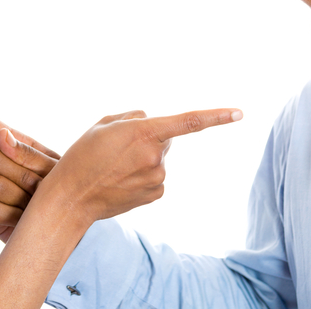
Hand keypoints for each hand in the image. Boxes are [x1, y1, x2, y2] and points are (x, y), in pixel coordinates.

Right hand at [0, 89, 59, 242]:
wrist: (71, 228)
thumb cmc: (67, 192)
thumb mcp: (55, 168)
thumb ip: (28, 153)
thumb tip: (1, 135)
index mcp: (14, 145)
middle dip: (18, 171)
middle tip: (40, 186)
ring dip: (21, 197)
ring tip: (37, 204)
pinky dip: (14, 217)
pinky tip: (25, 219)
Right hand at [38, 107, 241, 225]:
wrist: (71, 198)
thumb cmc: (82, 156)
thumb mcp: (103, 124)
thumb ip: (133, 118)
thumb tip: (151, 122)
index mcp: (144, 132)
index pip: (188, 122)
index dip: (216, 116)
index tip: (239, 113)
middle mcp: (156, 156)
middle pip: (165, 138)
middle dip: (149, 138)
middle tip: (118, 147)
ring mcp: (158, 178)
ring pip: (158, 158)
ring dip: (143, 158)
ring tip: (114, 166)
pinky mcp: (156, 194)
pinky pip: (155, 176)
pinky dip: (142, 175)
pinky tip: (121, 180)